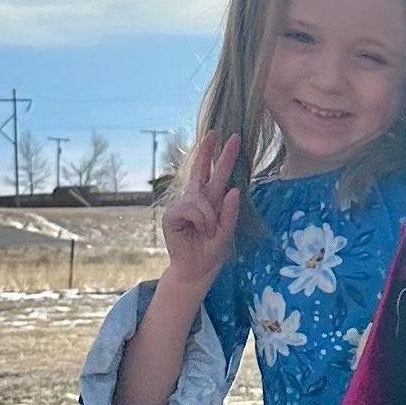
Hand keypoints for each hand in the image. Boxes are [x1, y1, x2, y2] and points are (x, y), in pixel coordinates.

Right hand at [162, 133, 240, 292]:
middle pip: (202, 170)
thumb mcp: (227, 233)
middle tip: (215, 134)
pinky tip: (199, 229)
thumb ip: (230, 213)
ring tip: (208, 231)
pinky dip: (200, 219)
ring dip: (209, 215)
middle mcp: (196, 199)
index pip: (215, 175)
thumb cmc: (210, 252)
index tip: (225, 137)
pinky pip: (191, 208)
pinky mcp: (172, 214)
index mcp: (210, 202)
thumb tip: (233, 190)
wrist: (195, 270)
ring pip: (200, 197)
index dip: (219, 157)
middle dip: (209, 152)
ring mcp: (183, 205)